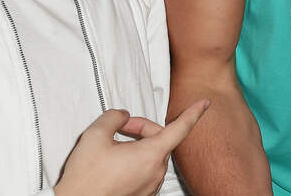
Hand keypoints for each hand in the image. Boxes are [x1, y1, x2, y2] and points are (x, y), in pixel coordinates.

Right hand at [55, 100, 209, 195]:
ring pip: (152, 156)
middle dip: (142, 129)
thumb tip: (122, 117)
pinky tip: (115, 164)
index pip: (180, 128)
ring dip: (138, 146)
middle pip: (160, 140)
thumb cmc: (86, 178)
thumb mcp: (95, 135)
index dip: (193, 113)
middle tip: (120, 127)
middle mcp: (156, 173)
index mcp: (151, 155)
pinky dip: (135, 161)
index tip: (204, 104)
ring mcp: (151, 187)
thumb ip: (114, 117)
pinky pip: (146, 171)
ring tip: (113, 149)